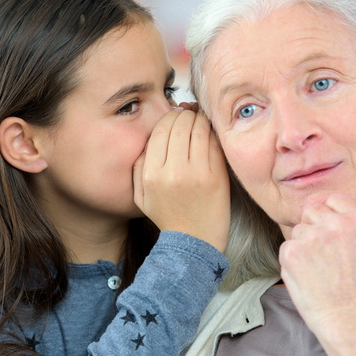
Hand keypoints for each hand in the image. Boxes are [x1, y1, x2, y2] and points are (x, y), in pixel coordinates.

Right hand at [133, 109, 229, 251]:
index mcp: (152, 175)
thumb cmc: (167, 216)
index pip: (160, 130)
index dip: (169, 117)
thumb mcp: (141, 196)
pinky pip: (214, 144)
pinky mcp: (216, 177)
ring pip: (199, 130)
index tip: (175, 115)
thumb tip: (150, 139)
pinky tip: (210, 133)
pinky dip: (212, 133)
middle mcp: (173, 172)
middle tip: (189, 114)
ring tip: (200, 119)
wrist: (194, 240)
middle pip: (180, 125)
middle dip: (185, 114)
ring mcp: (197, 174)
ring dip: (200, 119)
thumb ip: (138, 166)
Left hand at [278, 194, 355, 336]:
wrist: (348, 319)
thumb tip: (316, 207)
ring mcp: (313, 237)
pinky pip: (286, 248)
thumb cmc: (355, 288)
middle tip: (323, 256)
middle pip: (311, 210)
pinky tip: (308, 278)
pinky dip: (292, 262)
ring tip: (319, 271)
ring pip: (297, 231)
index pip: (333, 198)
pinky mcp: (292, 251)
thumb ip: (345, 226)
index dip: (326, 211)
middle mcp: (337, 225)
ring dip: (302, 247)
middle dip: (312, 227)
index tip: (325, 226)